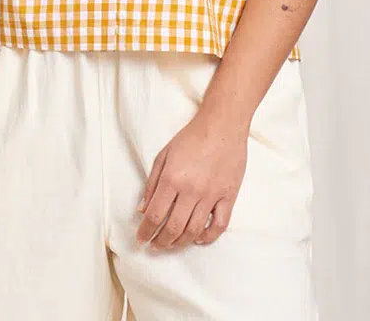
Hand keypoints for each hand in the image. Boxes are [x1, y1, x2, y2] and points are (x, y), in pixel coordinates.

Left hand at [135, 110, 248, 250]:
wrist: (222, 124)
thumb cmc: (192, 137)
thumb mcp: (164, 154)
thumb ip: (152, 183)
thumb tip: (143, 209)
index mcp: (172, 178)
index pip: (155, 215)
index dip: (146, 231)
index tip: (141, 238)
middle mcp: (191, 190)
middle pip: (173, 228)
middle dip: (161, 242)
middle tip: (155, 246)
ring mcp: (211, 195)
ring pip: (194, 230)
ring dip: (180, 242)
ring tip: (172, 244)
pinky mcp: (228, 196)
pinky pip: (219, 225)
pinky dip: (208, 236)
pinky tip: (199, 238)